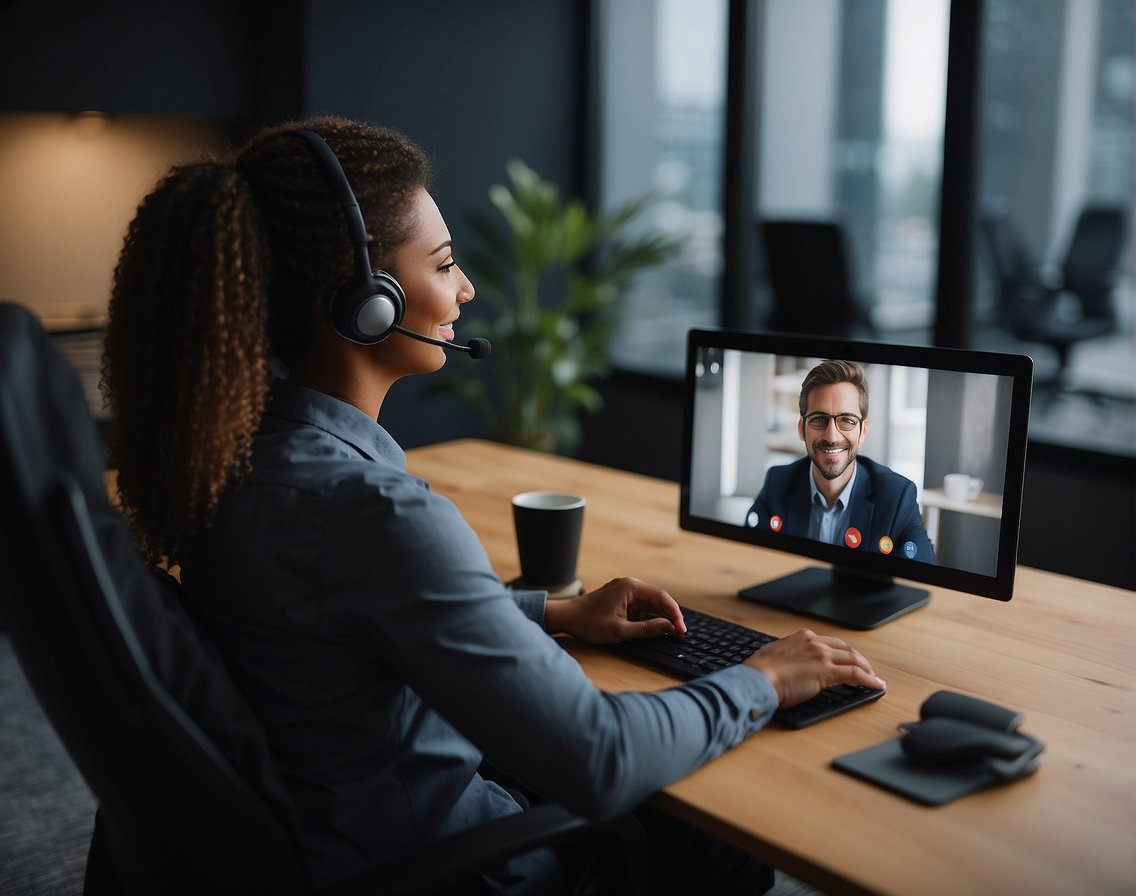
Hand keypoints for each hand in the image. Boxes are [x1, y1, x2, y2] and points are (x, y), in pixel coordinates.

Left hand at [544, 576, 685, 644]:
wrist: (566, 618)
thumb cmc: (589, 623)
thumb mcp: (620, 630)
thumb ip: (647, 629)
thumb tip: (669, 627)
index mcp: (630, 587)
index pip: (661, 596)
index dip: (675, 613)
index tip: (681, 628)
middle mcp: (629, 586)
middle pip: (658, 599)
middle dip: (670, 616)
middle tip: (680, 633)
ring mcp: (625, 593)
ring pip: (650, 604)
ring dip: (661, 618)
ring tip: (672, 633)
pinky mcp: (621, 601)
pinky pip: (640, 608)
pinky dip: (649, 618)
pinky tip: (657, 630)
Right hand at [744, 629, 885, 705]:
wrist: (759, 678)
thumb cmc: (760, 671)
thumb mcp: (775, 655)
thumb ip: (789, 656)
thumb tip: (791, 665)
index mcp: (802, 637)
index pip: (830, 642)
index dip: (843, 652)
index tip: (848, 659)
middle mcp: (815, 643)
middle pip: (846, 649)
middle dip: (859, 659)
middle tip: (866, 669)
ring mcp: (822, 656)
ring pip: (854, 660)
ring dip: (867, 670)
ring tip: (874, 678)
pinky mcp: (828, 672)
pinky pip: (856, 674)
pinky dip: (869, 679)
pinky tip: (876, 685)